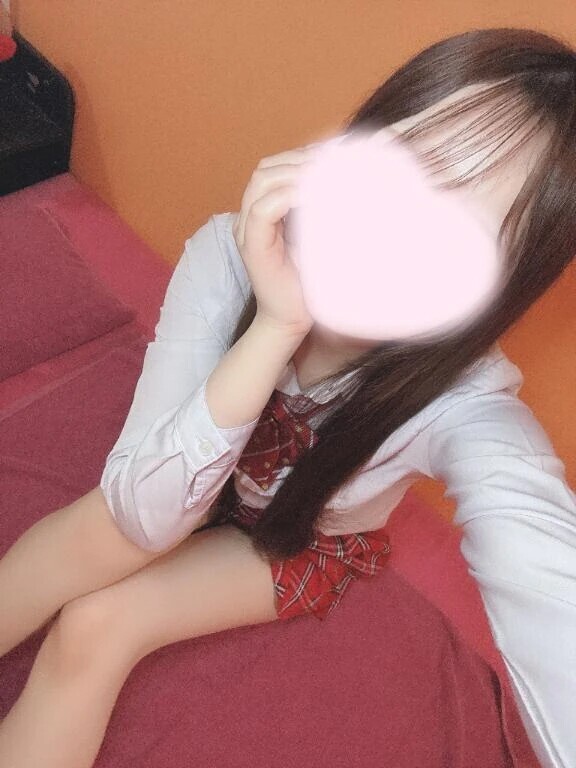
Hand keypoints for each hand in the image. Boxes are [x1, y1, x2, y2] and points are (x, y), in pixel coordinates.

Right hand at [232, 142, 321, 336]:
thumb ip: (321, 209)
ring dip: (296, 173)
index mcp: (262, 212)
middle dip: (300, 159)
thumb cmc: (307, 282)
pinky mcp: (252, 246)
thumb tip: (350, 182)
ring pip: (263, 181)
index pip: (275, 168)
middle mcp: (249, 217)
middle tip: (334, 163)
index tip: (334, 154)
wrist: (293, 319)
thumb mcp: (318, 236)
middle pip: (266, 169)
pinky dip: (289, 195)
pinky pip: (263, 208)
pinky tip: (315, 196)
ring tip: (326, 176)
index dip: (302, 156)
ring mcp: (247, 230)